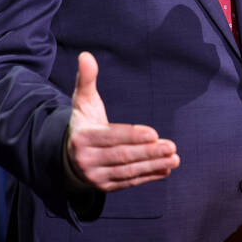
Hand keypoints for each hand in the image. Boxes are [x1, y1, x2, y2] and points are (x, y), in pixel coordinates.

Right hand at [66, 52, 179, 190]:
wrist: (67, 155)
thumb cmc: (82, 122)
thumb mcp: (82, 101)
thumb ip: (86, 79)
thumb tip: (86, 55)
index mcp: (82, 137)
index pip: (110, 137)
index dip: (132, 135)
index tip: (153, 133)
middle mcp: (86, 159)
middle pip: (122, 156)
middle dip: (148, 152)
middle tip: (171, 146)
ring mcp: (95, 176)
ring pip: (128, 171)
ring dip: (153, 165)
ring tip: (174, 158)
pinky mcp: (105, 186)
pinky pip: (129, 182)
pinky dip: (149, 176)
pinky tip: (165, 169)